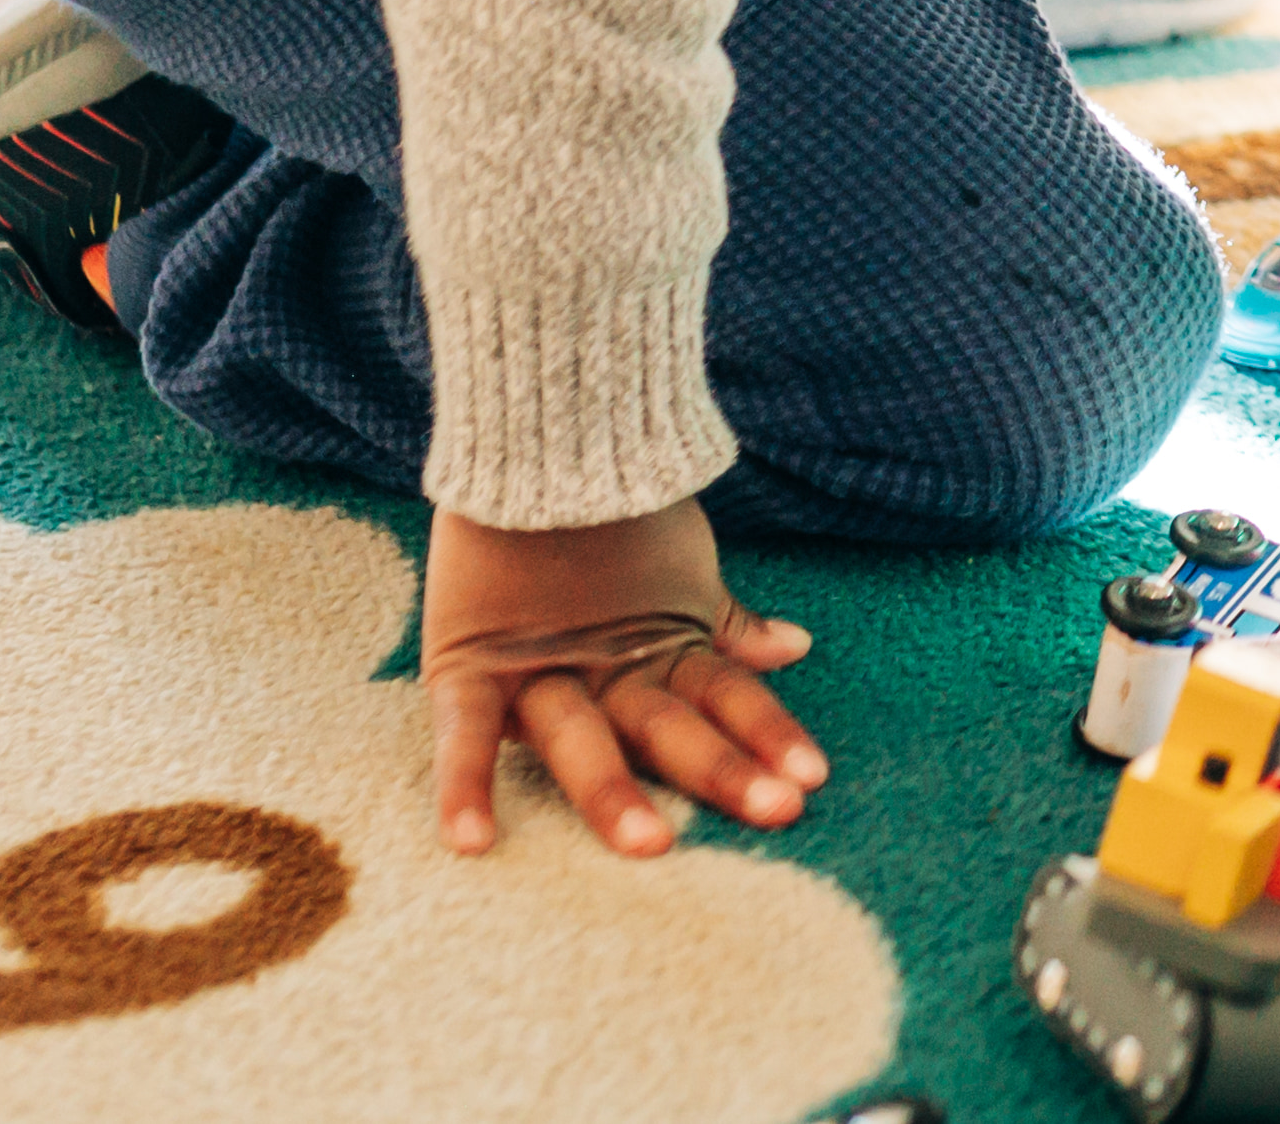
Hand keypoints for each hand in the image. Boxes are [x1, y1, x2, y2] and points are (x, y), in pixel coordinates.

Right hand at [422, 501, 827, 858]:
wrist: (533, 434)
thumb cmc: (614, 510)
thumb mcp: (682, 570)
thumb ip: (726, 624)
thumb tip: (796, 647)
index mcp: (659, 644)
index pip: (726, 695)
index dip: (770, 731)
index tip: (814, 779)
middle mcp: (606, 666)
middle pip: (670, 724)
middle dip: (723, 768)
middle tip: (779, 811)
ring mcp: (539, 667)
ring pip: (583, 737)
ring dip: (616, 789)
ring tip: (652, 845)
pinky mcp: (468, 664)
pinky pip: (464, 732)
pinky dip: (464, 783)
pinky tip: (471, 844)